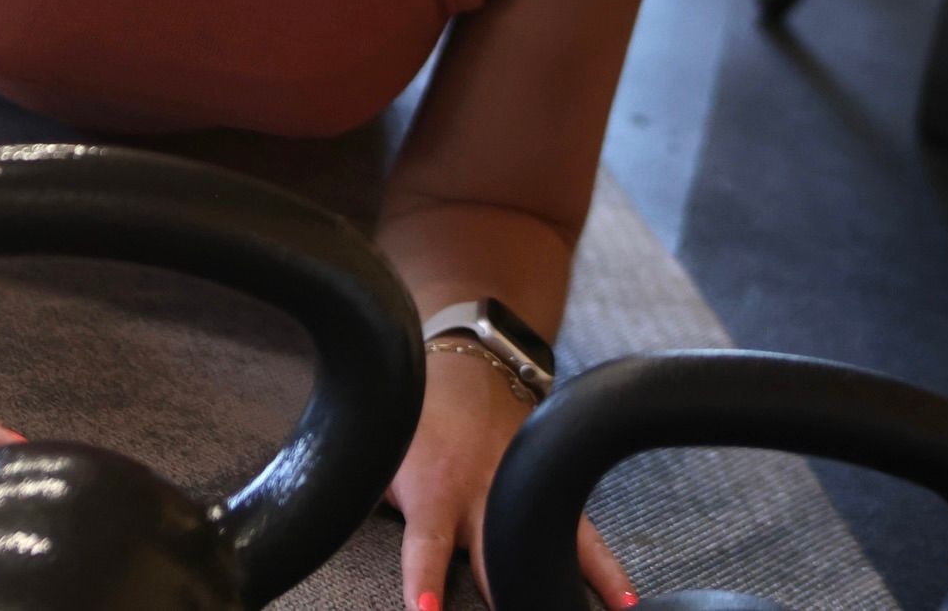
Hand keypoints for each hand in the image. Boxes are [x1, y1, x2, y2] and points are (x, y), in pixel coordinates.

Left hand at [387, 354, 635, 610]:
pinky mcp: (546, 485)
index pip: (424, 549)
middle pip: (496, 561)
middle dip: (506, 600)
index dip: (424, 582)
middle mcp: (482, 498)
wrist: (466, 360)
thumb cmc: (414, 420)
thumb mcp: (383, 458)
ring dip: (569, 586)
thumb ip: (369, 502)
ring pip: (548, 545)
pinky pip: (581, 530)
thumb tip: (321, 531)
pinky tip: (626, 599)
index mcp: (434, 493)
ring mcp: (520, 491)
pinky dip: (604, 564)